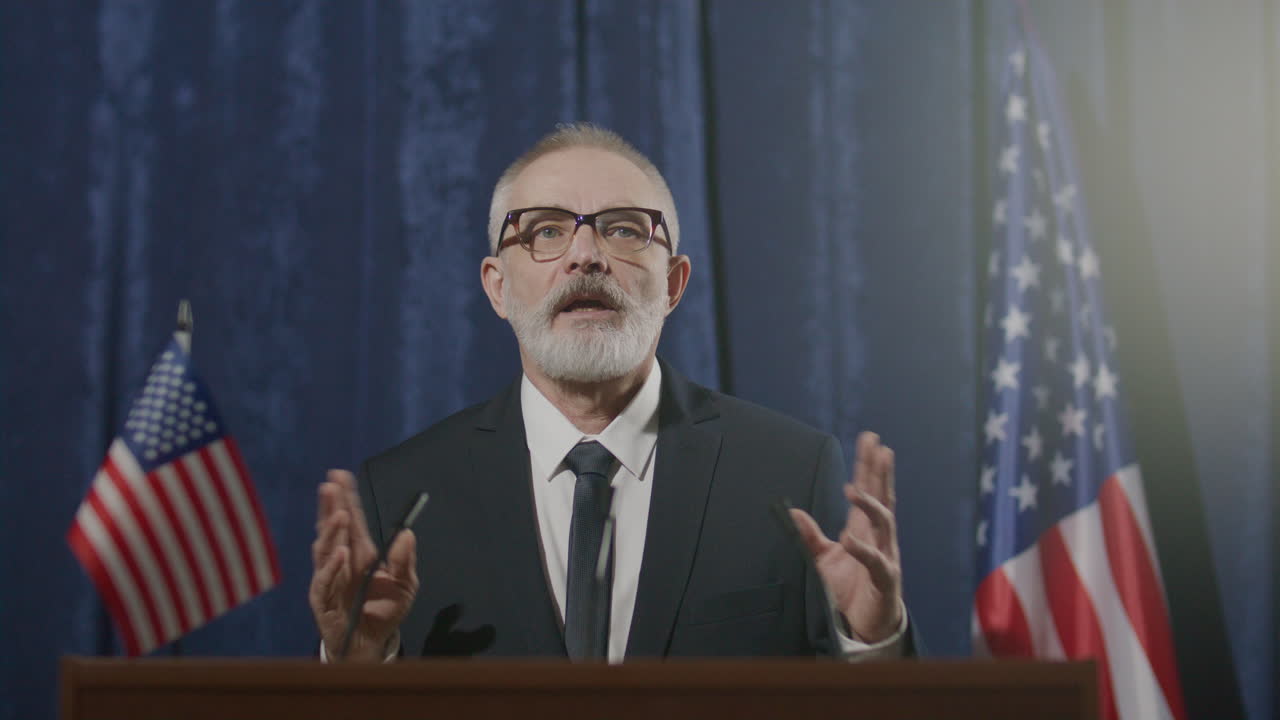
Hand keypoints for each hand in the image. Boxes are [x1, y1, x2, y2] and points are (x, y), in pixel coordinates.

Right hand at [309, 470, 417, 661]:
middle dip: (331, 506)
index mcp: (361, 552)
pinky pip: (325, 581)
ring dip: (332, 532)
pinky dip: (332, 567)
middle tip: (330, 485)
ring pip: (325, 549)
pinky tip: (341, 553)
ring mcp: (330, 578)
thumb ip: (405, 560)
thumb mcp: (405, 584)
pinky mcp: (323, 599)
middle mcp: (342, 561)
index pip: (352, 520)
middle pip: (334, 528)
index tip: (340, 475)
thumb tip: (407, 533)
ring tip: (340, 514)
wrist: (372, 643)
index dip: (346, 498)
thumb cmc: (385, 610)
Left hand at [790, 432, 903, 642]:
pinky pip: (876, 562)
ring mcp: (886, 556)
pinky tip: (850, 540)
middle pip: (882, 497)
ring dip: (869, 505)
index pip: (868, 490)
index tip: (871, 440)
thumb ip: (810, 536)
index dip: (869, 466)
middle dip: (880, 472)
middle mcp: (879, 538)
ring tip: (852, 489)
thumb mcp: (823, 559)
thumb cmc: (848, 590)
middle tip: (878, 446)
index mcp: (863, 529)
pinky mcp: (885, 580)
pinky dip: (862, 551)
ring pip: (884, 523)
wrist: (863, 627)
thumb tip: (793, 512)